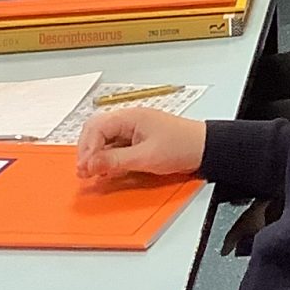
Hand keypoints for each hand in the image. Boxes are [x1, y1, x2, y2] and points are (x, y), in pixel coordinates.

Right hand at [76, 107, 205, 186]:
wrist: (205, 149)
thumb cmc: (181, 146)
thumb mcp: (146, 157)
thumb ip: (115, 161)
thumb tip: (90, 164)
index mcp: (130, 117)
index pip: (96, 127)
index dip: (87, 149)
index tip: (85, 168)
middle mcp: (130, 120)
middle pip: (96, 131)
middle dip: (87, 151)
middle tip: (84, 172)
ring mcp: (134, 129)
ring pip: (104, 139)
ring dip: (96, 155)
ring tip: (92, 173)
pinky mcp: (138, 139)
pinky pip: (115, 145)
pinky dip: (108, 157)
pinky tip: (106, 169)